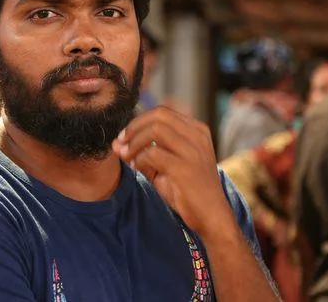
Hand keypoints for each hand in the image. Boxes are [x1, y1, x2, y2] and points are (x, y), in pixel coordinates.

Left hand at [112, 106, 232, 234]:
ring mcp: (193, 151)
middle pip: (158, 115)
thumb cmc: (188, 190)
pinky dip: (140, 159)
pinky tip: (138, 169)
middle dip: (134, 127)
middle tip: (122, 144)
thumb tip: (115, 144)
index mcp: (197, 130)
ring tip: (128, 157)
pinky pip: (153, 153)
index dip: (139, 121)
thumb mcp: (166, 166)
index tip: (125, 137)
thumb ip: (143, 152)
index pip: (162, 112)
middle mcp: (197, 136)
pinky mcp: (185, 168)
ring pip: (155, 130)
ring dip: (135, 142)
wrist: (212, 216)